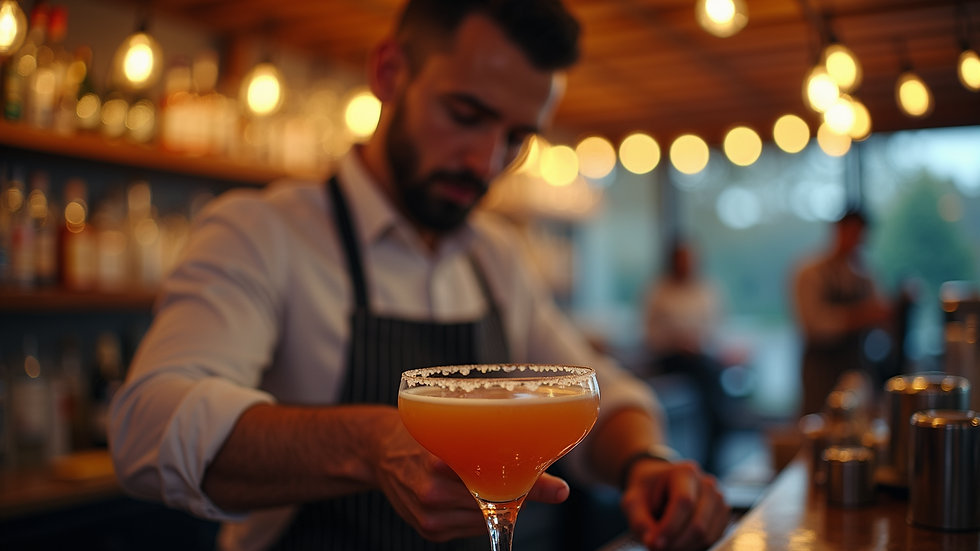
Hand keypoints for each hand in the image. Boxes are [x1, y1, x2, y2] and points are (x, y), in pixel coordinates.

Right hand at [368, 409, 569, 541]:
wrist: (377, 450)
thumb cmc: (421, 431)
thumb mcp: (453, 424)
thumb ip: (491, 436)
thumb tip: (542, 450)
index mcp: (439, 457)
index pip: (496, 476)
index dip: (530, 483)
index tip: (559, 490)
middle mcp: (433, 490)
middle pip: (495, 502)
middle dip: (520, 492)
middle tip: (543, 484)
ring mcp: (429, 514)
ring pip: (487, 518)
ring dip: (500, 504)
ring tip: (493, 482)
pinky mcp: (428, 530)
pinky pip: (471, 527)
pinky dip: (480, 513)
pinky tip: (469, 494)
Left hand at [620, 459, 728, 550]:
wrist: (659, 484)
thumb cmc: (646, 491)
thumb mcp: (633, 501)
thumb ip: (640, 522)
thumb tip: (653, 543)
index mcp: (686, 472)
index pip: (684, 502)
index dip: (670, 527)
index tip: (654, 543)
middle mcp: (707, 484)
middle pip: (698, 523)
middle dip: (676, 542)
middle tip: (656, 548)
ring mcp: (718, 500)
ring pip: (707, 535)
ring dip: (684, 546)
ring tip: (665, 544)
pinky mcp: (722, 516)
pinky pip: (712, 539)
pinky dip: (693, 546)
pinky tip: (677, 542)